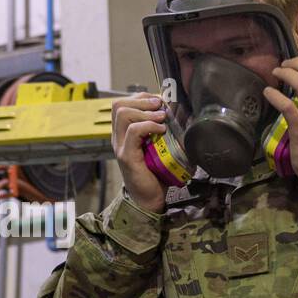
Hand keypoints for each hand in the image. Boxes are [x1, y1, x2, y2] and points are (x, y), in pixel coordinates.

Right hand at [111, 94, 167, 213]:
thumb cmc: (156, 174)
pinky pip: (133, 131)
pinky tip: (161, 129)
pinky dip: (149, 125)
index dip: (141, 97)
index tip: (158, 101)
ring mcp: (120, 146)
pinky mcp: (127, 156)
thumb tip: (179, 110)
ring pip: (123, 114)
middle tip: (160, 106)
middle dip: (142, 100)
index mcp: (123, 133)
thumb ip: (162, 129)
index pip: (122, 104)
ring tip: (161, 118)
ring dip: (146, 112)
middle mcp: (118, 137)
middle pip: (119, 105)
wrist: (149, 199)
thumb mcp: (160, 146)